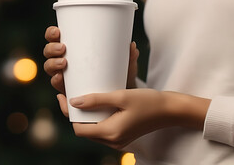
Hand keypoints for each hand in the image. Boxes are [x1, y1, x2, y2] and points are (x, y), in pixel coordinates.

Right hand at [43, 26, 139, 92]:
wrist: (120, 97)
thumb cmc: (119, 74)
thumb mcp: (125, 64)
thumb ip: (129, 57)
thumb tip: (132, 46)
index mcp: (73, 48)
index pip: (56, 37)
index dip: (52, 33)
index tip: (58, 31)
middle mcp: (65, 61)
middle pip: (49, 52)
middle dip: (51, 48)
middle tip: (63, 48)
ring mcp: (65, 77)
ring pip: (50, 69)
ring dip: (52, 65)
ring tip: (64, 64)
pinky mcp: (68, 92)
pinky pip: (57, 88)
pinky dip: (57, 83)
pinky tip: (60, 80)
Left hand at [56, 89, 210, 149]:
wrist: (170, 110)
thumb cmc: (148, 101)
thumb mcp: (121, 96)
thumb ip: (96, 99)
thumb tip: (73, 101)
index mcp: (111, 133)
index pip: (79, 128)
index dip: (68, 113)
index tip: (63, 95)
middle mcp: (112, 141)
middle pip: (84, 130)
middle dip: (75, 114)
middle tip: (70, 93)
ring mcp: (118, 141)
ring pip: (93, 130)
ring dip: (85, 116)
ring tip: (81, 97)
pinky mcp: (122, 136)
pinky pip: (102, 129)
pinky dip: (96, 118)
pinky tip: (96, 104)